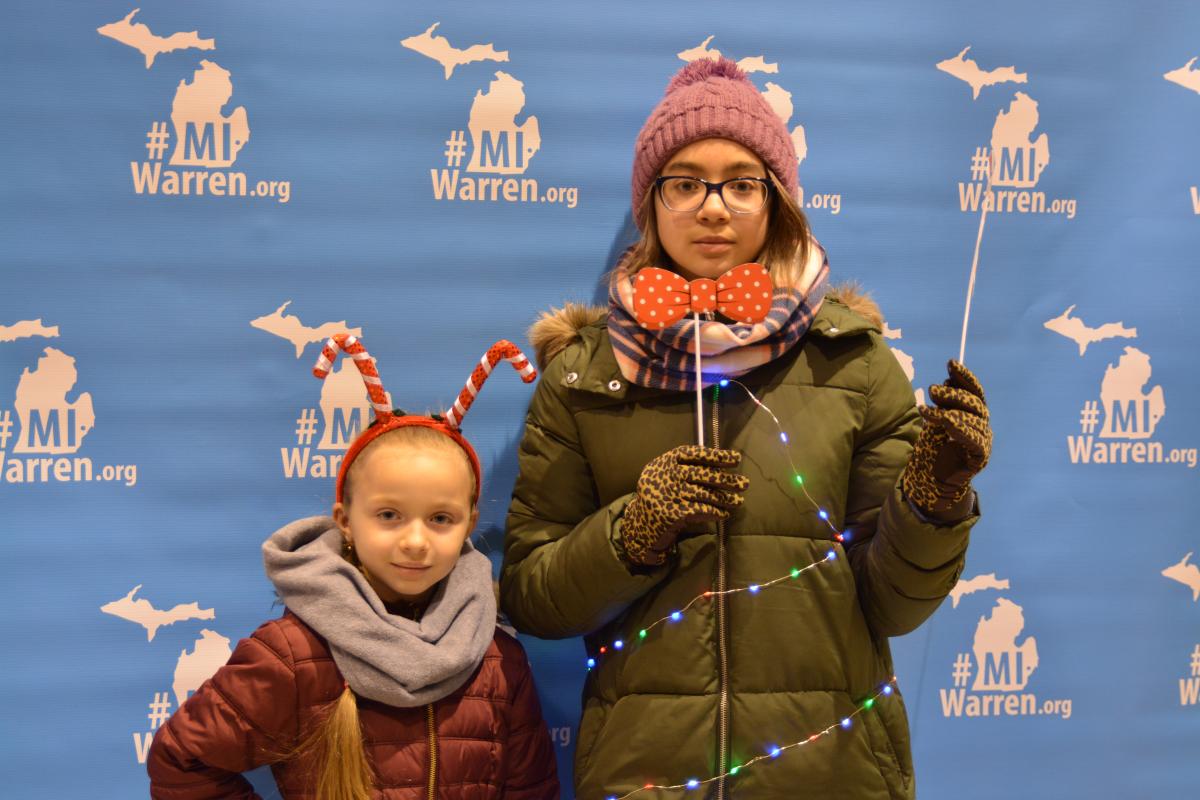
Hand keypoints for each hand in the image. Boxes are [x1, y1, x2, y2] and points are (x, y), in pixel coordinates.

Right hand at [620, 445, 748, 565]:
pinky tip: (725, 514)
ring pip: (705, 493)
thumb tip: (722, 466)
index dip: (717, 455)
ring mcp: (669, 493)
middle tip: (745, 483)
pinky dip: (715, 512)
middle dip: (727, 479)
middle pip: (704, 474)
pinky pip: (701, 510)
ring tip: (739, 501)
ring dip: (725, 498)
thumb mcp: (666, 476)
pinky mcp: (672, 513)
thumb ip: (686, 469)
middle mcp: (667, 475)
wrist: (639, 525)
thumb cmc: (660, 497)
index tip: (736, 458)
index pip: (695, 453)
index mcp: (665, 461)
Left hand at [901, 360, 990, 517]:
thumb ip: (944, 402)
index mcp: (973, 413)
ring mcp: (983, 440)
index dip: (964, 377)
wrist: (930, 480)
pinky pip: (973, 439)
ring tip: (927, 411)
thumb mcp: (935, 419)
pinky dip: (959, 428)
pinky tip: (945, 422)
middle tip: (932, 389)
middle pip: (974, 403)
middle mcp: (981, 424)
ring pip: (972, 419)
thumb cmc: (932, 448)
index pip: (974, 391)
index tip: (951, 363)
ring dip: (948, 411)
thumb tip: (948, 381)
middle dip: (952, 394)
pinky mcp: (980, 456)